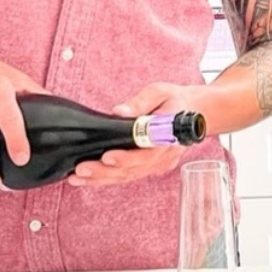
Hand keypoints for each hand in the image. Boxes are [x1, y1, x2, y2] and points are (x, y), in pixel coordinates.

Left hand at [68, 83, 203, 187]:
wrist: (194, 113)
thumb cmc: (174, 100)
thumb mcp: (159, 92)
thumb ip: (140, 101)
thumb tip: (119, 112)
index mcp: (169, 135)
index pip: (148, 152)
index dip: (127, 158)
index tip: (107, 157)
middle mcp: (165, 155)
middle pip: (134, 169)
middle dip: (105, 172)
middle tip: (82, 170)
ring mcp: (158, 164)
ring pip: (129, 176)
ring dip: (102, 179)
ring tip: (77, 178)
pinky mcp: (150, 167)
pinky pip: (129, 176)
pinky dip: (107, 179)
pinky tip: (87, 179)